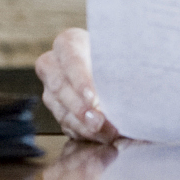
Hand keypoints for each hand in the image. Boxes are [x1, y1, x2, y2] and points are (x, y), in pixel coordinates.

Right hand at [35, 28, 120, 142]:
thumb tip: (128, 89)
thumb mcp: (118, 55)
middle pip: (59, 87)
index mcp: (68, 43)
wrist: (111, 67)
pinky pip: (65, 125)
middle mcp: (53, 64)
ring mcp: (51, 89)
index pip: (70, 60)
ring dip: (84, 126)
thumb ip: (120, 68)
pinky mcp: (57, 109)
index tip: (93, 98)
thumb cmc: (116, 57)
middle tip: (99, 122)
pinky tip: (101, 136)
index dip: (80, 80)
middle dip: (80, 108)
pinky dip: (84, 133)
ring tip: (107, 133)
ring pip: (60, 109)